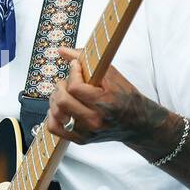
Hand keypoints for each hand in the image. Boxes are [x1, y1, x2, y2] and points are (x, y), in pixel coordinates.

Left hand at [44, 45, 162, 144]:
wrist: (137, 122)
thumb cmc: (126, 97)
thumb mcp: (111, 74)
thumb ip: (86, 60)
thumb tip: (62, 50)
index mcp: (105, 103)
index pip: (74, 88)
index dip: (72, 73)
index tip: (76, 67)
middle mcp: (95, 120)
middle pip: (62, 101)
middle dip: (61, 86)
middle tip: (68, 81)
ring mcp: (87, 132)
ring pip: (56, 113)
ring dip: (56, 99)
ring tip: (65, 94)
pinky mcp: (81, 139)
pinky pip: (53, 128)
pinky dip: (52, 116)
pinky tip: (61, 108)